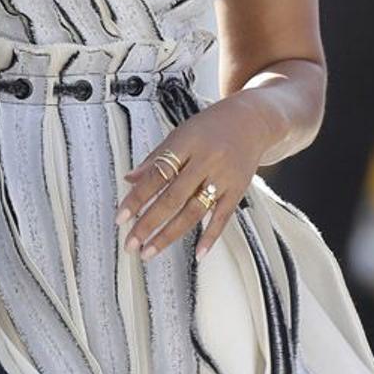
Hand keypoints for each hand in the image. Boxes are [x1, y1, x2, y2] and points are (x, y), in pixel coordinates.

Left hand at [117, 92, 277, 262]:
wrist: (252, 120)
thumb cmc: (211, 127)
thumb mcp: (180, 133)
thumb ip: (156, 158)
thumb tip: (130, 179)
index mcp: (187, 143)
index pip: (156, 175)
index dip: (137, 198)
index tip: (121, 217)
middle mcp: (206, 160)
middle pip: (173, 197)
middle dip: (149, 223)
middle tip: (131, 243)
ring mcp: (223, 176)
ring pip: (193, 211)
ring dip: (169, 235)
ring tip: (150, 251)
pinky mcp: (238, 189)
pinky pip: (222, 217)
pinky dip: (210, 236)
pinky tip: (198, 253)